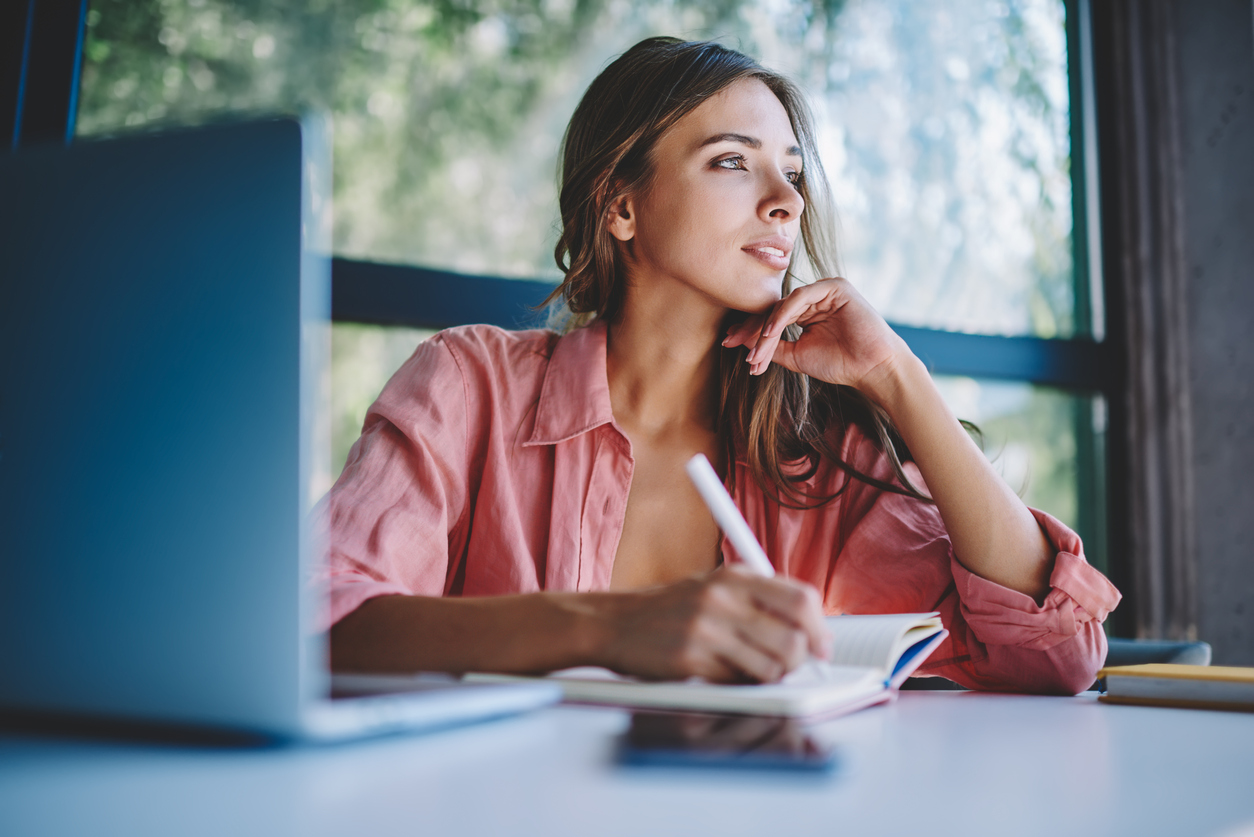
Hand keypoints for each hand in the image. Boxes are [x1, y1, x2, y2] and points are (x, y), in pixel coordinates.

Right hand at [595, 566, 830, 683]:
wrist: (613, 623)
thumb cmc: (668, 610)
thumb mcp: (713, 587)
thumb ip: (757, 600)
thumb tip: (809, 631)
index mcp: (734, 576)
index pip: (801, 598)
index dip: (819, 628)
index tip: (821, 646)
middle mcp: (723, 598)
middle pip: (794, 638)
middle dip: (799, 661)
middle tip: (788, 667)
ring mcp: (706, 629)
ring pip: (772, 667)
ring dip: (769, 677)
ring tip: (749, 671)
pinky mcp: (690, 659)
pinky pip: (737, 684)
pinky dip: (737, 686)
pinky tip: (719, 674)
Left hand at [722, 277, 911, 401]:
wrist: (871, 369)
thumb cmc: (839, 364)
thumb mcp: (796, 356)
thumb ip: (772, 347)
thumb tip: (740, 342)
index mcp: (805, 312)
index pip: (771, 317)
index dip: (749, 330)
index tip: (728, 342)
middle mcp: (813, 298)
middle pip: (773, 308)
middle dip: (751, 327)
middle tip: (730, 342)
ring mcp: (824, 290)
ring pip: (783, 304)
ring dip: (765, 328)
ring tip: (753, 350)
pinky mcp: (835, 287)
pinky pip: (800, 297)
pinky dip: (782, 315)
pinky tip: (770, 333)